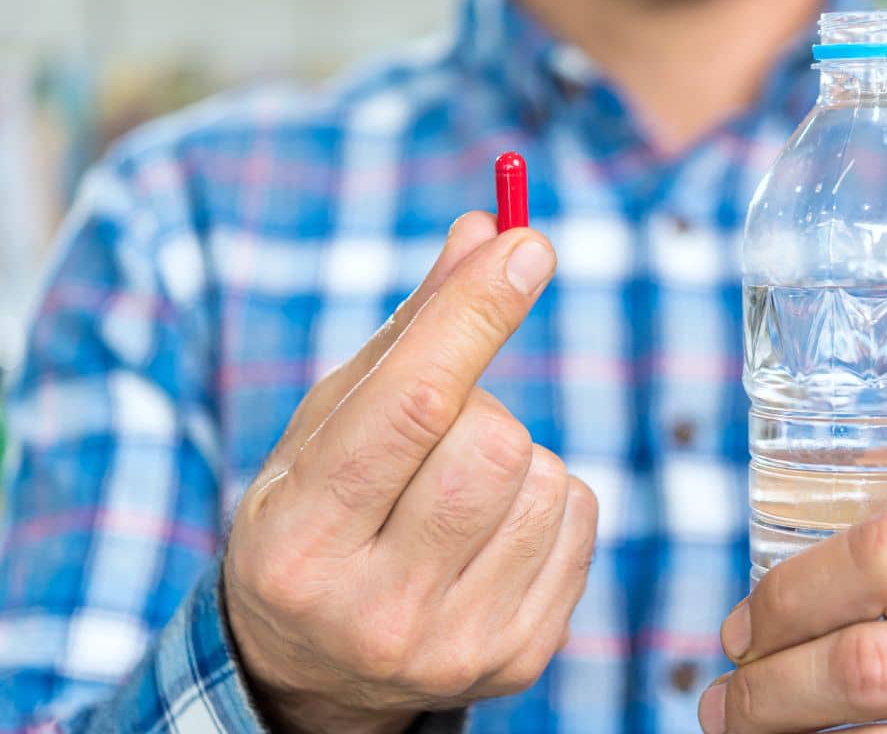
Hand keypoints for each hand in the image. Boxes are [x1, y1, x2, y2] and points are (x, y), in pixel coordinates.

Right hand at [223, 212, 597, 733]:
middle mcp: (373, 609)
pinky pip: (579, 518)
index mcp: (300, 543)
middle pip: (492, 443)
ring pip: (542, 477)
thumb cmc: (319, 515)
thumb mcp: (330, 425)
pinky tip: (493, 528)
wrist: (318, 664)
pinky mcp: (519, 658)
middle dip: (479, 406)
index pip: (411, 405)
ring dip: (514, 457)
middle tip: (440, 431)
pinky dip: (546, 497)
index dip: (474, 314)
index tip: (526, 245)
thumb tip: (488, 230)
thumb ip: (409, 330)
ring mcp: (453, 645)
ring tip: (457, 491)